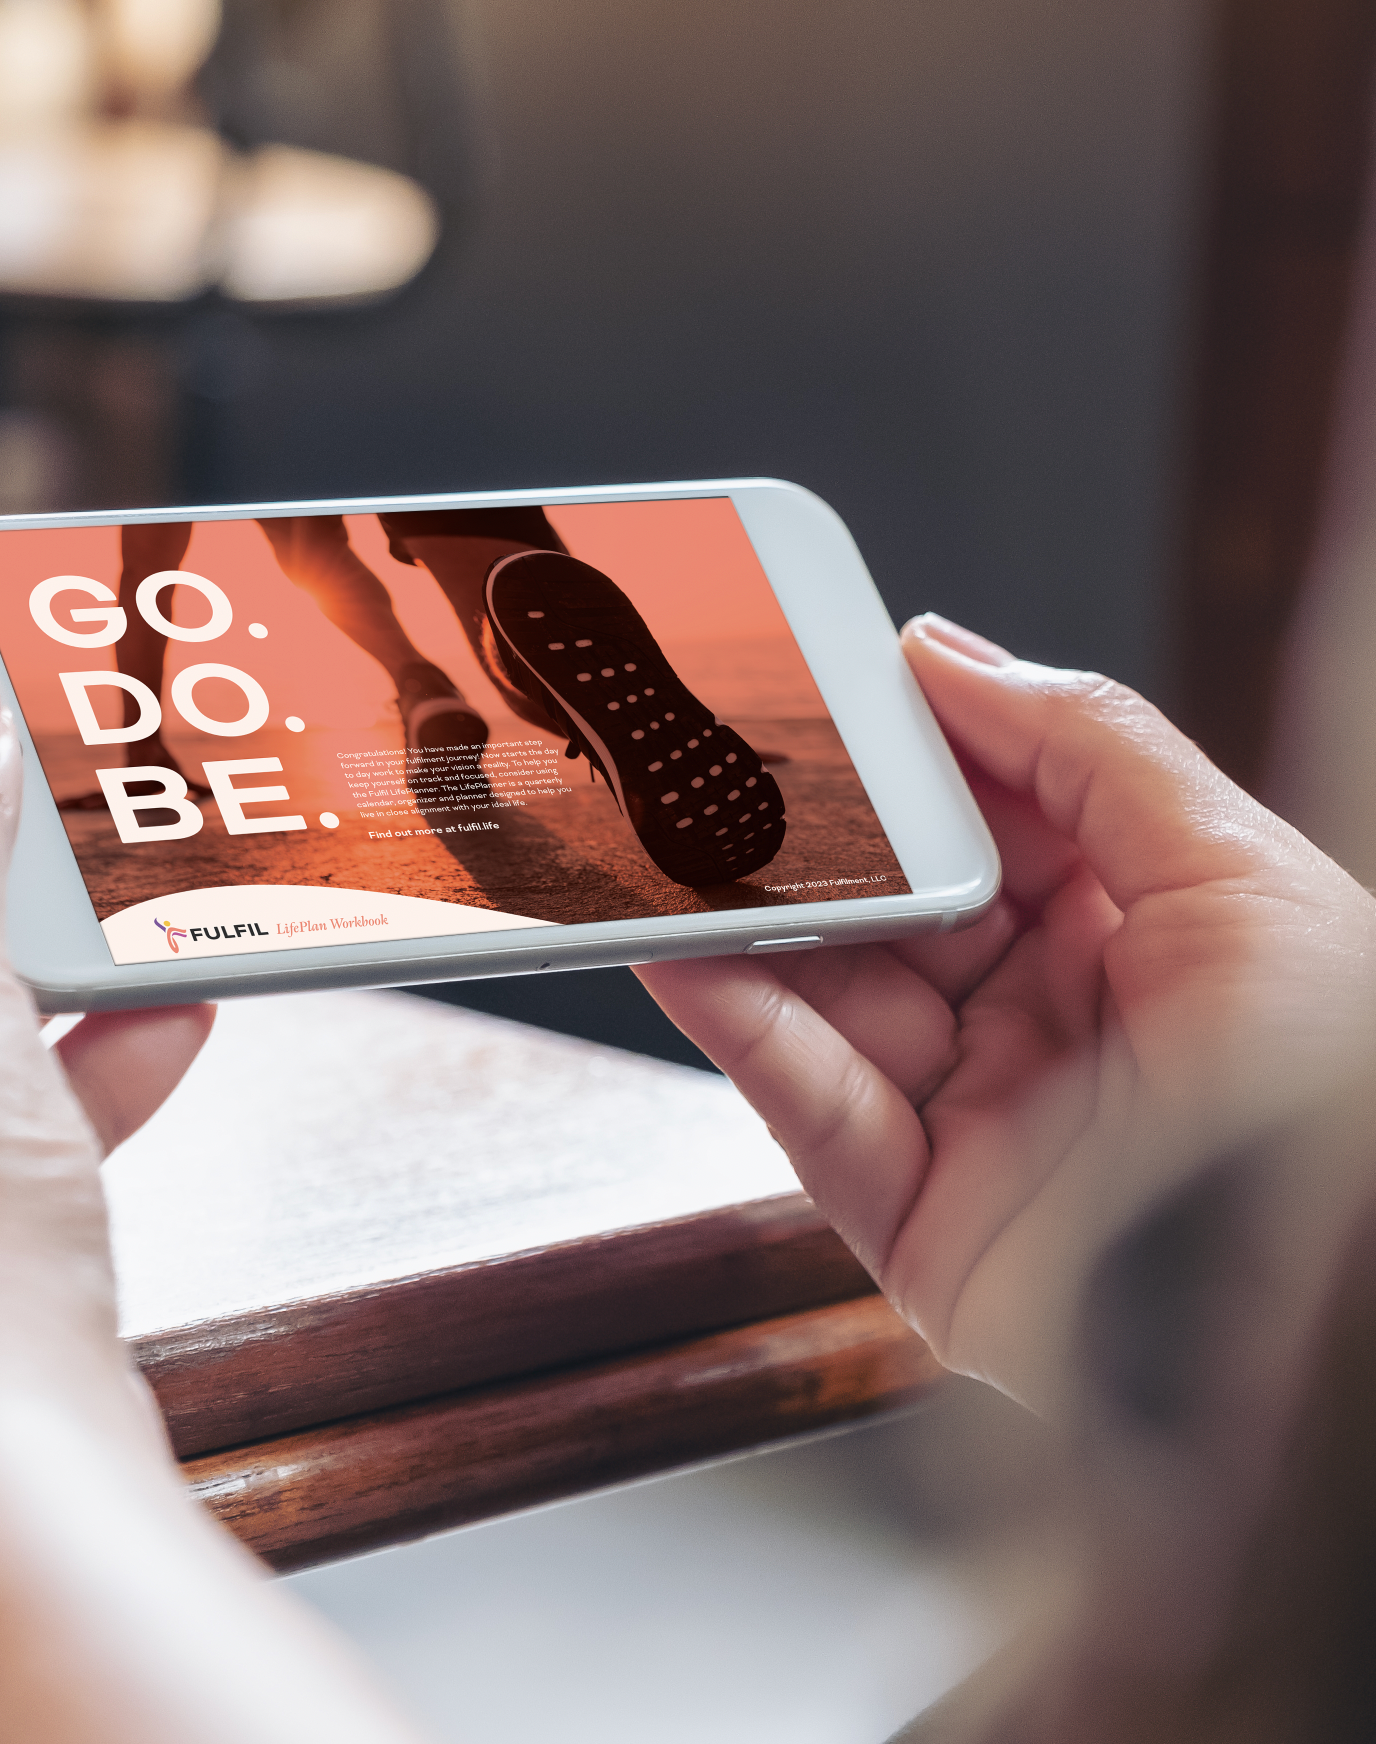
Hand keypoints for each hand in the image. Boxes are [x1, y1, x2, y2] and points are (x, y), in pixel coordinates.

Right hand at [638, 616, 1375, 1409]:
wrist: (1329, 1318)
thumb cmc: (1340, 1106)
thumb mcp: (1244, 877)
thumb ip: (1089, 747)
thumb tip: (945, 653)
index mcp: (1144, 941)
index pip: (994, 820)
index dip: (911, 753)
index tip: (824, 684)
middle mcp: (1053, 1029)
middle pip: (894, 908)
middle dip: (808, 836)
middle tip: (715, 758)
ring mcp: (977, 1126)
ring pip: (829, 999)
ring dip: (742, 921)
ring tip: (662, 844)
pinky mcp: (913, 1224)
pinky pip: (808, 1106)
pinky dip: (737, 1024)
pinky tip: (683, 951)